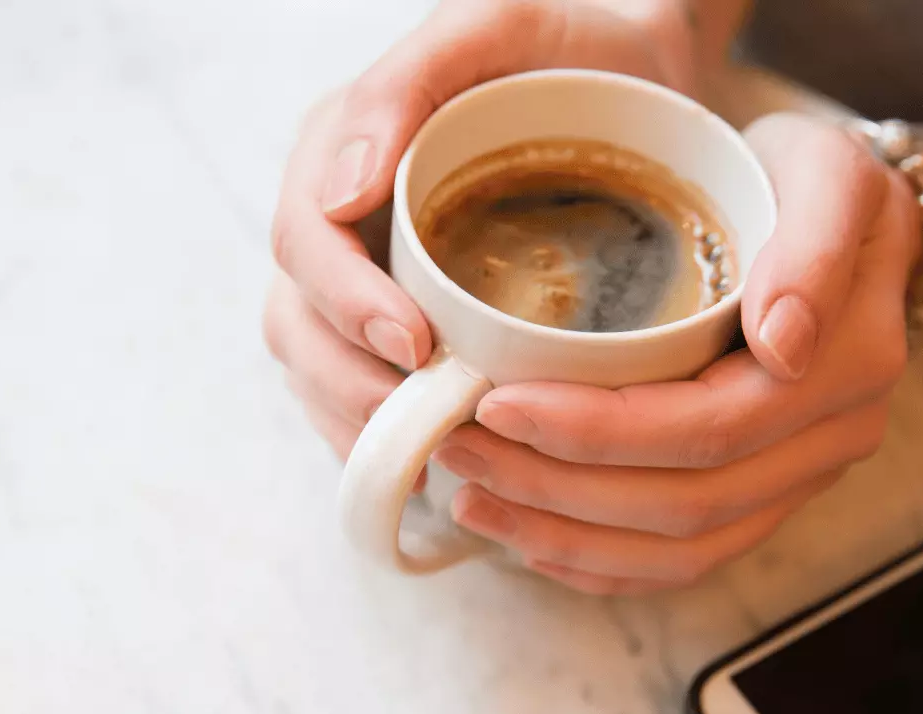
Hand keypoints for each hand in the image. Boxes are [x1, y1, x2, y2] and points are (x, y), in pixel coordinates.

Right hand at [264, 0, 697, 469]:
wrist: (623, 79)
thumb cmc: (566, 49)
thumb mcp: (493, 28)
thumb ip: (408, 85)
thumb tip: (338, 192)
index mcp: (340, 153)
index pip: (303, 244)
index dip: (344, 303)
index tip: (415, 344)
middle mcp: (338, 227)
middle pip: (298, 324)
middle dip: (352, 382)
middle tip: (427, 423)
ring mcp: (359, 282)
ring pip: (319, 370)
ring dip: (363, 423)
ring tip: (430, 454)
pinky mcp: (392, 326)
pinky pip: (359, 394)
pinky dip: (385, 436)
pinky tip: (428, 460)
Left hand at [432, 113, 918, 593]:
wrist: (845, 237)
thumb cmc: (806, 191)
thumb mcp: (827, 175)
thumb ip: (813, 242)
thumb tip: (783, 341)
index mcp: (842, 368)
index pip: (705, 427)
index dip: (595, 431)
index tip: (498, 404)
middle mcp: (824, 444)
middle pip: (679, 502)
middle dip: (555, 487)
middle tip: (462, 450)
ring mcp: (793, 484)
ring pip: (675, 547)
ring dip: (563, 536)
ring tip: (474, 502)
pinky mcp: (759, 503)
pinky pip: (682, 562)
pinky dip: (601, 564)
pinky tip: (532, 544)